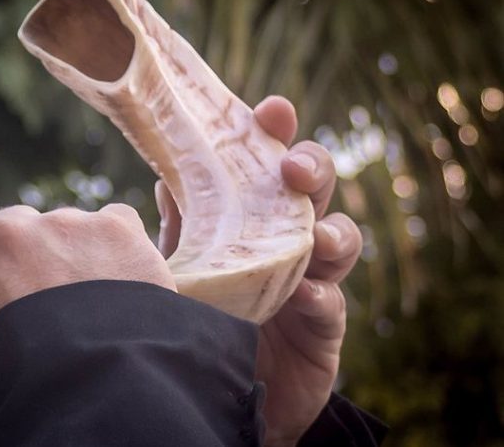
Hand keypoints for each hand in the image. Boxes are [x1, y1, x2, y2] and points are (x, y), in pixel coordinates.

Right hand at [0, 204, 173, 363]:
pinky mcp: (112, 228)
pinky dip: (117, 250)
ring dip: (72, 253)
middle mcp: (4, 233)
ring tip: (92, 305)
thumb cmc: (16, 378)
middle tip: (45, 300)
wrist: (92, 384)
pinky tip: (124, 286)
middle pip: (10, 228)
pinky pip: (113, 224)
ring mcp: (60, 225)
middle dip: (24, 255)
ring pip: (63, 227)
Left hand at [155, 96, 360, 445]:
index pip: (269, 164)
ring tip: (311, 233)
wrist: (216, 394)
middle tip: (292, 169)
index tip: (271, 111)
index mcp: (255, 214)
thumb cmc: (202, 316)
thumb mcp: (184, 265)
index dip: (276, 135)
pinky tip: (304, 294)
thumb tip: (165, 176)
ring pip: (340, 241)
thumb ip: (182, 225)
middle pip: (316, 191)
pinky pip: (331, 306)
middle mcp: (289, 239)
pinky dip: (320, 296)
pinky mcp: (322, 331)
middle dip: (312, 169)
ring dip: (328, 231)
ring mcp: (313, 282)